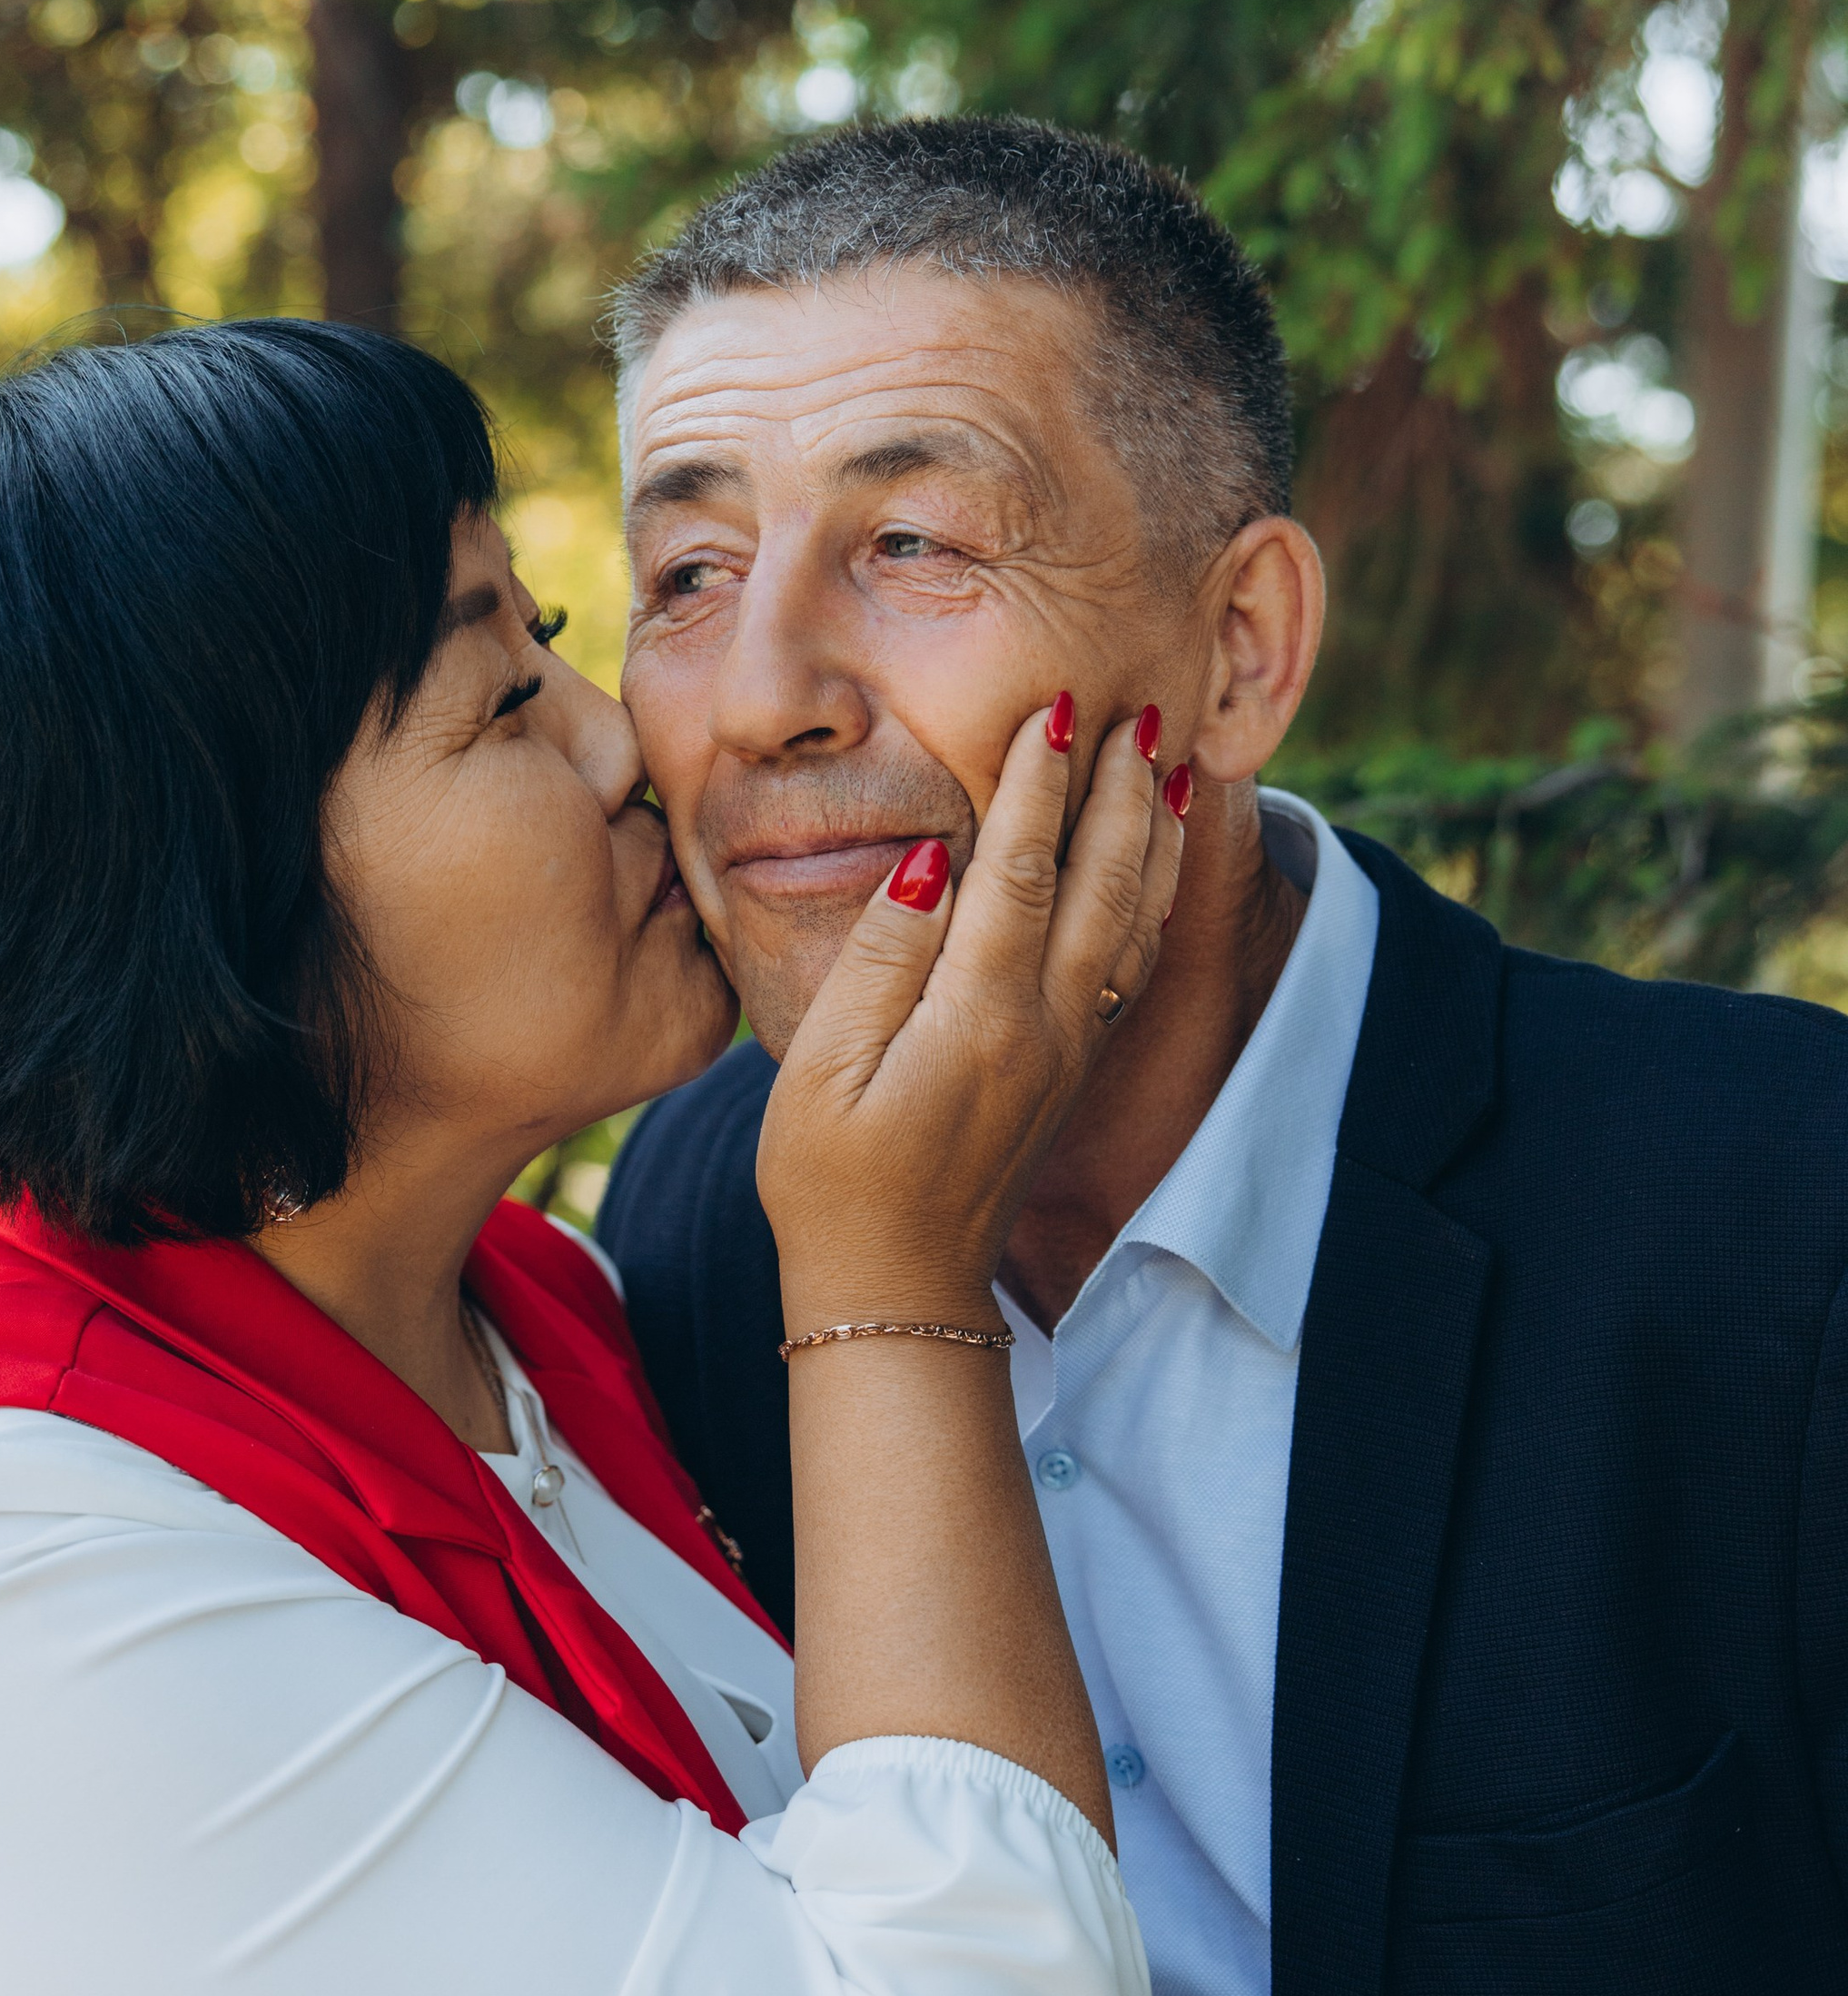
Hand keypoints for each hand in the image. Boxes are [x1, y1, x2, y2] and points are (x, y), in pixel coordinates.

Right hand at [756, 706, 1179, 1333]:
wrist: (894, 1289)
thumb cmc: (833, 1179)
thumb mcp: (825, 1066)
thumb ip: (884, 954)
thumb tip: (934, 857)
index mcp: (981, 1014)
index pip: (1022, 868)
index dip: (1041, 783)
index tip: (1056, 706)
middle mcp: (1045, 1025)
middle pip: (1101, 881)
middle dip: (1121, 790)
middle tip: (1140, 708)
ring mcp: (1068, 1050)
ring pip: (1132, 921)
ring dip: (1153, 838)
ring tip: (1170, 765)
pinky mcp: (1069, 1072)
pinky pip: (1130, 964)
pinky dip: (1152, 901)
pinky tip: (1153, 867)